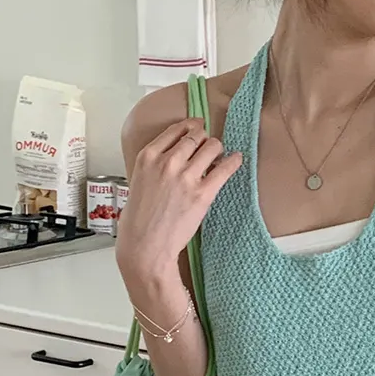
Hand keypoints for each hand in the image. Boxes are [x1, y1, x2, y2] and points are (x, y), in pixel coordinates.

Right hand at [116, 118, 241, 304]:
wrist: (146, 248)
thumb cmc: (139, 222)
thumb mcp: (137, 182)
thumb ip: (154, 166)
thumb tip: (173, 159)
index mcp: (148, 157)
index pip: (175, 130)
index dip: (189, 127)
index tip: (196, 127)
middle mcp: (167, 162)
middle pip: (195, 136)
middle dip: (203, 140)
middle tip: (207, 146)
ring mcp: (186, 177)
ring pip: (212, 146)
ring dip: (217, 149)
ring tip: (218, 157)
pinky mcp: (202, 194)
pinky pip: (224, 168)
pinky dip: (233, 161)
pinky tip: (237, 159)